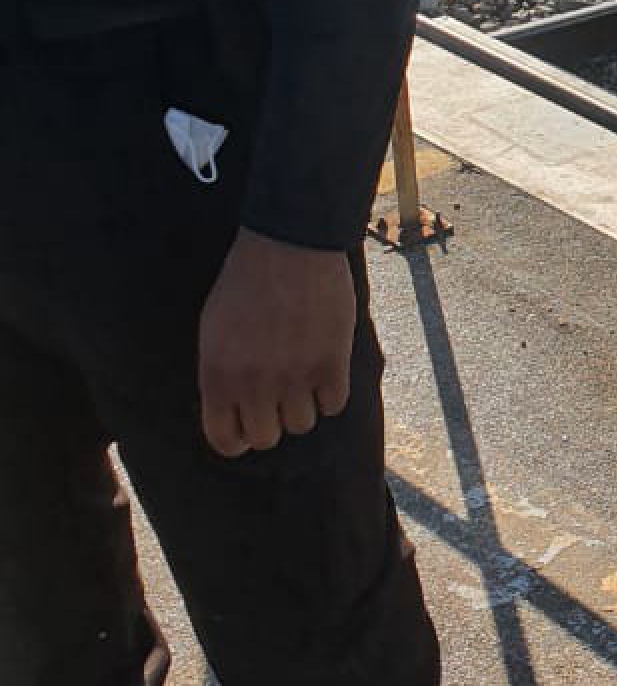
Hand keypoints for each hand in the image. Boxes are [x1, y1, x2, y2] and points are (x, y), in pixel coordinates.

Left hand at [198, 229, 355, 456]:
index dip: (238, 440)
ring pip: (303, 424)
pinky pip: (334, 405)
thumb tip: (231, 409)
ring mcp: (294, 376)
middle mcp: (254, 384)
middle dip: (272, 422)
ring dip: (303, 405)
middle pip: (267, 438)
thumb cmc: (246, 282)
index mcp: (218, 376)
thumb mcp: (213, 331)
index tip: (249, 427)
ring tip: (303, 375)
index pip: (224, 440)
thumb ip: (219, 374)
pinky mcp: (331, 364)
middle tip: (279, 400)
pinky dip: (331, 392)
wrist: (289, 245)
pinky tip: (326, 367)